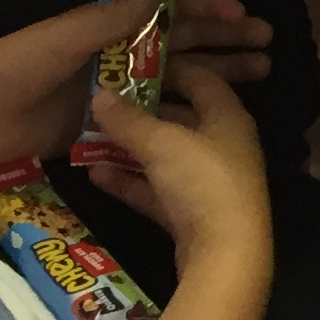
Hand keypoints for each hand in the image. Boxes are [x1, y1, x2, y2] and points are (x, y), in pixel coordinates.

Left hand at [0, 0, 270, 172]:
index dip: (208, 7)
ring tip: (259, 76)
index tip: (244, 15)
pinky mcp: (104, 127)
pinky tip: (214, 124)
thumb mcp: (65, 36)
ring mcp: (112, 90)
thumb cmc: (14, 68)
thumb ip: (115, 15)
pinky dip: (185, 116)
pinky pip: (154, 118)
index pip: (168, 7)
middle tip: (268, 47)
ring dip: (215, 75)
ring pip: (175, 78)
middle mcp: (115, 50)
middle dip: (224, 40)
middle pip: (181, 41)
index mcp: (106, 20)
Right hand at [76, 62, 272, 274]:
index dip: (170, 69)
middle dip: (142, 113)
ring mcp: (208, 184)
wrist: (226, 256)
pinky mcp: (192, 218)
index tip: (133, 63)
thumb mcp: (161, 143)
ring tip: (91, 138)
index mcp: (228, 117)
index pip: (201, 80)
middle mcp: (222, 146)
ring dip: (131, 149)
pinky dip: (131, 183)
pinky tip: (96, 175)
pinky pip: (157, 192)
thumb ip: (128, 119)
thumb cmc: (202, 181)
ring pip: (165, 158)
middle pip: (180, 120)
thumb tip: (98, 94)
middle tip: (105, 103)